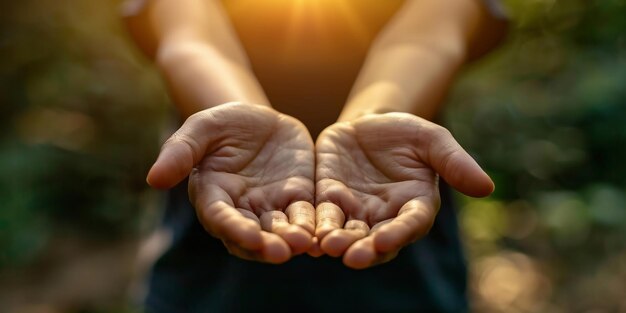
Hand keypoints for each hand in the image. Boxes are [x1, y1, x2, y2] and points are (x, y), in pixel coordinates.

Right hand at [147, 103, 314, 263]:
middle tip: (281, 252)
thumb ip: (180, 152)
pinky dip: (314, 225)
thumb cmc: (222, 124)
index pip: (221, 218)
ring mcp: (271, 206)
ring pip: (281, 231)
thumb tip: (153, 179)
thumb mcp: (201, 128)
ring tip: (305, 244)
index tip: (249, 237)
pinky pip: (306, 215)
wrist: (257, 117)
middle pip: (253, 235)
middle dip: (266, 246)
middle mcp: (242, 209)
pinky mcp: (297, 197)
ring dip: (292, 240)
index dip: (234, 228)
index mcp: (214, 196)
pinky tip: (324, 232)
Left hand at [314, 113, 493, 268]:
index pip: (409, 225)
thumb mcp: (433, 141)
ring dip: (337, 242)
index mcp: (415, 206)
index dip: (398, 233)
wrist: (372, 122)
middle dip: (364, 249)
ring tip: (326, 247)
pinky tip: (305, 235)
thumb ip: (455, 163)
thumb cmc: (408, 133)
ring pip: (346, 233)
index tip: (385, 240)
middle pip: (375, 240)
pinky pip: (322, 215)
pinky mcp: (330, 198)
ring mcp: (356, 210)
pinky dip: (314, 226)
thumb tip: (487, 187)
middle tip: (351, 258)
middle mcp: (385, 216)